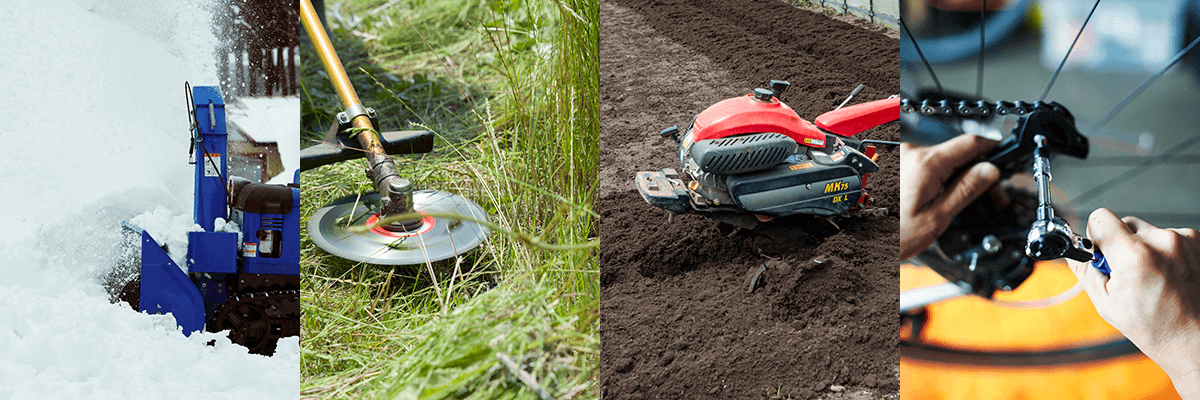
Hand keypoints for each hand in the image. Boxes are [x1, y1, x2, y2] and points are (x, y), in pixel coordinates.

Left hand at [900, 134, 999, 259]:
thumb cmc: (891, 234)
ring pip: (941, 158)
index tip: (1005, 157)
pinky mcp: (894, 162)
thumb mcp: (937, 217)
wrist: (858, 238)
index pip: (972, 142)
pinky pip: (924, 163)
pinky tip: (939, 195)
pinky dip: (937, 175)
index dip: (994, 149)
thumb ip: (966, 189)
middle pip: (958, 152)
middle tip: (991, 195)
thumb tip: (990, 171)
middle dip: (977, 170)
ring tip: (962, 200)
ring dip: (957, 174)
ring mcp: (900, 155)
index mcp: (926, 163)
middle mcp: (911, 152)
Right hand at [1067, 209, 1199, 398]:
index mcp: (1135, 256)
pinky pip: (1170, 237)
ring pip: (1149, 232)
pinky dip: (1166, 251)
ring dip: (1146, 248)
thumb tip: (1075, 254)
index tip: (1100, 252)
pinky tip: (1169, 274)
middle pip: (1126, 224)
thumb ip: (1085, 271)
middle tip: (1128, 272)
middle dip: (1122, 244)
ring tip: (1153, 277)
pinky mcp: (1199, 242)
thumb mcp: (1107, 304)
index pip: (1101, 219)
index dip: (1096, 235)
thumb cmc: (1157, 328)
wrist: (1195, 339)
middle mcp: (1163, 242)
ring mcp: (1185, 240)